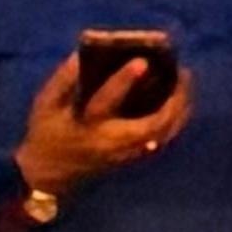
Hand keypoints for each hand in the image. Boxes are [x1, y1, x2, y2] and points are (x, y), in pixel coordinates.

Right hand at [10, 55, 192, 198]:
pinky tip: (180, 102)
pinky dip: (175, 120)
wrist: (48, 176)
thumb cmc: (47, 134)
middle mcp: (112, 142)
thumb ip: (63, 80)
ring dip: (180, 109)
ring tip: (186, 82)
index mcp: (88, 126)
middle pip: (152, 126)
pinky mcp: (132, 158)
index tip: (142, 61)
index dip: (123, 81)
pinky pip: (162, 140)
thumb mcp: (45, 105)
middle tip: (183, 72)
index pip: (106, 103)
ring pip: (163, 135)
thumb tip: (80, 54)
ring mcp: (126, 153)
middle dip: (173, 100)